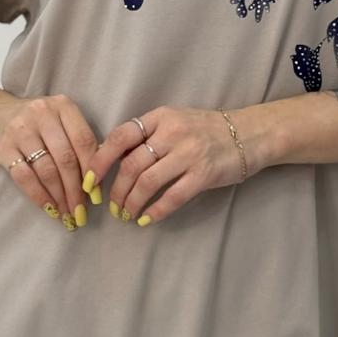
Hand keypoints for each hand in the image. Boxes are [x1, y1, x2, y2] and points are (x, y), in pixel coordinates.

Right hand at [0, 93, 100, 226]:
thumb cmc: (34, 123)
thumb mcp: (58, 120)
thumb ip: (77, 141)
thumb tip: (96, 181)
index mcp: (62, 106)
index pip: (84, 141)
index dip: (93, 171)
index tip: (96, 195)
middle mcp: (42, 113)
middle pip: (67, 159)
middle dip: (76, 191)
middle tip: (81, 212)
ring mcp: (20, 129)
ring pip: (47, 170)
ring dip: (59, 196)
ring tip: (67, 213)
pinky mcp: (3, 147)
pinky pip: (24, 177)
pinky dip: (39, 196)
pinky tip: (48, 208)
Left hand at [84, 105, 246, 226]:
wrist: (248, 134)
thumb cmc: (205, 129)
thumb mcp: (174, 121)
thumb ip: (147, 136)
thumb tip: (111, 160)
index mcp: (161, 117)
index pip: (120, 137)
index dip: (100, 161)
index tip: (89, 181)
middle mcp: (173, 133)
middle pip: (131, 166)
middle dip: (116, 190)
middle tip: (112, 207)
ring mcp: (189, 154)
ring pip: (148, 183)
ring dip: (132, 203)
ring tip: (126, 214)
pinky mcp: (204, 175)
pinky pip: (172, 197)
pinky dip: (155, 211)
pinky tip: (146, 219)